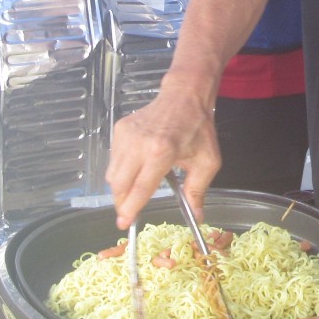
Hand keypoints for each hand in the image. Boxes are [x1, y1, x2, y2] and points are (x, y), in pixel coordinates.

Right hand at [105, 84, 219, 229]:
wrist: (184, 96)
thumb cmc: (198, 128)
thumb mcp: (207, 161)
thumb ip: (198, 191)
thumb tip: (197, 216)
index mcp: (162, 152)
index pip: (140, 188)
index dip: (130, 209)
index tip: (124, 223)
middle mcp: (140, 143)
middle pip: (118, 184)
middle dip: (121, 202)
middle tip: (128, 211)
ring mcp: (126, 135)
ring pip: (112, 173)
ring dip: (120, 187)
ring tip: (135, 190)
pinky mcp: (120, 129)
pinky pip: (113, 159)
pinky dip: (120, 170)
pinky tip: (136, 167)